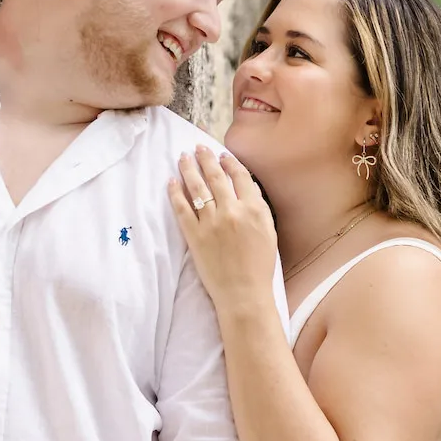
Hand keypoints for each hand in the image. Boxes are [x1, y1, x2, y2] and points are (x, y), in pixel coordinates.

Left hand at [168, 145, 277, 314]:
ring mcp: (211, 222)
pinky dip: (175, 193)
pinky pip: (181, 208)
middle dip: (205, 158)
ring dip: (189, 169)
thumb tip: (246, 188)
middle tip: (198, 147)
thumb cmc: (259, 267)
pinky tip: (171, 182)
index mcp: (254, 209)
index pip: (240, 176)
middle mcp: (232, 211)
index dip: (229, 163)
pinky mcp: (194, 235)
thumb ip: (258, 208)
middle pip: (216, 176)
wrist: (243, 293)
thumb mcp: (269, 232)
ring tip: (183, 157)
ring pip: (197, 188)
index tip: (222, 155)